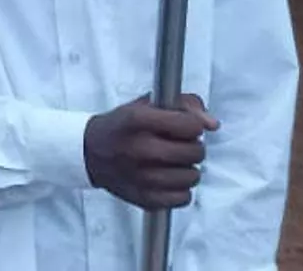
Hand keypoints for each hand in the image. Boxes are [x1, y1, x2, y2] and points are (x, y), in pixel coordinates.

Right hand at [84, 94, 219, 209]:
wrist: (89, 152)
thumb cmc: (122, 126)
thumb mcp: (147, 103)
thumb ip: (185, 104)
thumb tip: (212, 124)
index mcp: (139, 120)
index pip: (191, 126)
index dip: (192, 126)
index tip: (183, 127)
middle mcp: (140, 148)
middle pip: (195, 152)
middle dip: (192, 147)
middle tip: (178, 146)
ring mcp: (142, 177)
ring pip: (193, 176)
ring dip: (187, 169)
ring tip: (173, 163)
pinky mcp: (144, 199)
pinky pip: (184, 198)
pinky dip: (180, 189)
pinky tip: (168, 179)